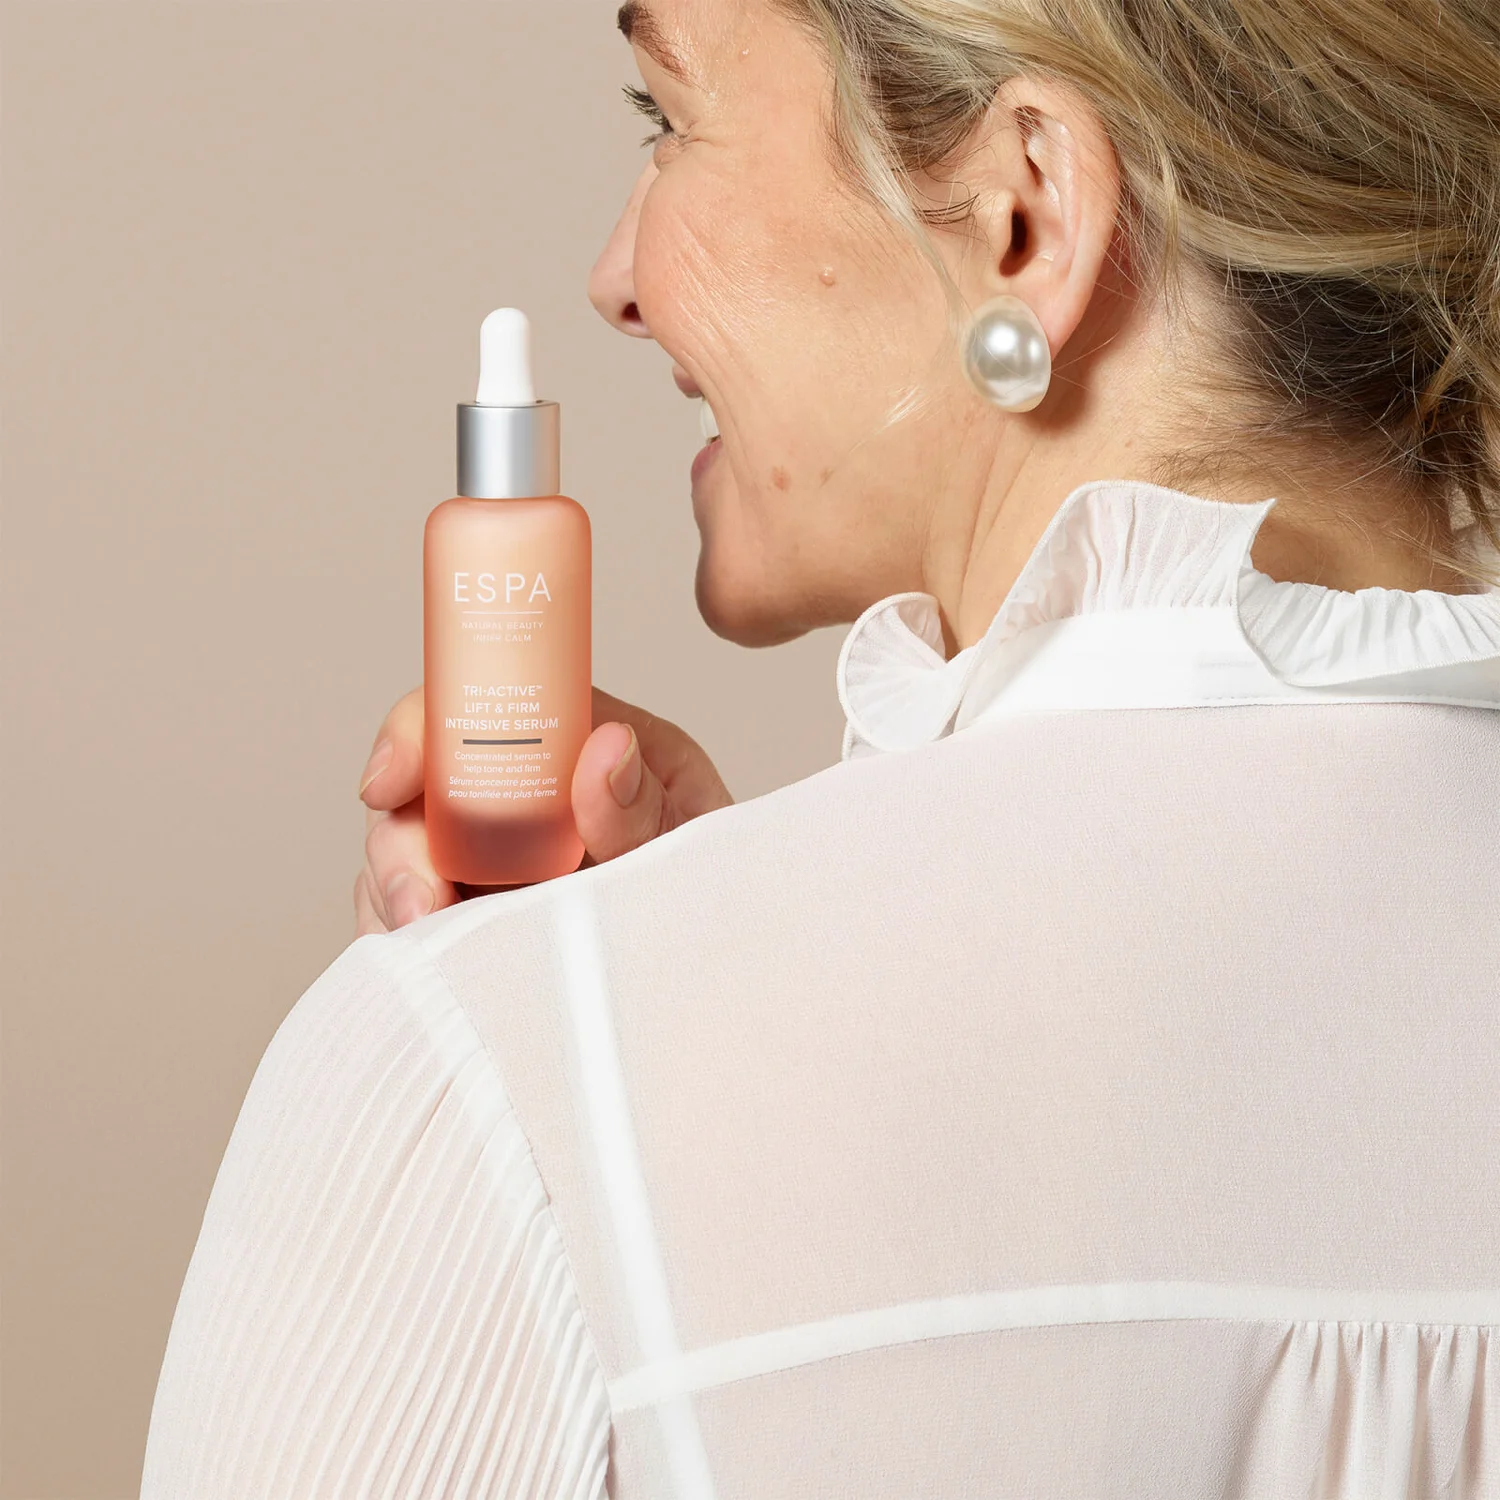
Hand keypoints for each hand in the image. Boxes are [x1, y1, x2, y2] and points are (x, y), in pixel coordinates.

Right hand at [353, 686, 733, 935]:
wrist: (721, 967)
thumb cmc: (710, 890)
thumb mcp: (691, 844)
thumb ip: (643, 808)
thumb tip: (606, 746)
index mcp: (583, 742)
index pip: (483, 705)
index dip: (419, 729)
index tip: (391, 780)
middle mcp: (526, 790)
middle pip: (424, 788)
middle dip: (400, 842)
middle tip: (420, 901)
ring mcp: (495, 853)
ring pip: (405, 855)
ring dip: (396, 895)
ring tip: (423, 940)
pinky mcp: (477, 911)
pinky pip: (411, 916)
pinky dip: (402, 939)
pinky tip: (422, 963)